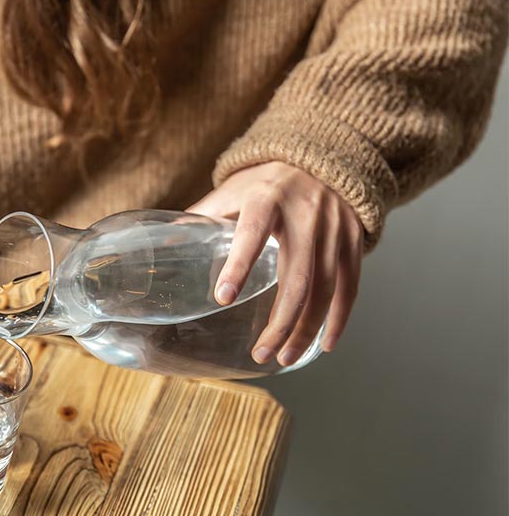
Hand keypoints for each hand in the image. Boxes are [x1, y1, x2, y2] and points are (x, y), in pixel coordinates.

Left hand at [189, 161, 362, 365]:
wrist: (323, 158)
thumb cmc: (266, 182)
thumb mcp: (232, 190)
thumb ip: (202, 216)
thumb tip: (161, 242)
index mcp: (266, 199)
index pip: (252, 234)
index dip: (239, 265)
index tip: (223, 298)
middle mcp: (305, 214)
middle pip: (296, 277)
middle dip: (280, 322)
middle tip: (260, 354)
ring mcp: (334, 229)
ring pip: (325, 289)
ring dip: (305, 329)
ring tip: (284, 357)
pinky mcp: (354, 241)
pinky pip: (350, 287)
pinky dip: (338, 319)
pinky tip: (324, 345)